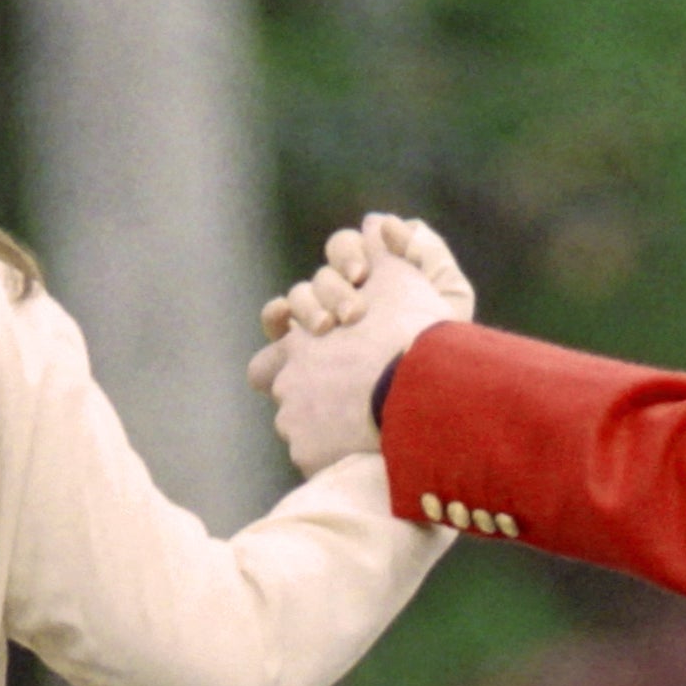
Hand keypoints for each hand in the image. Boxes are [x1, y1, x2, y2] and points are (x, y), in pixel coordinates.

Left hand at [244, 218, 474, 475]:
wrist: (418, 388)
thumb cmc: (411, 333)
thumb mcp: (401, 281)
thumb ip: (386, 252)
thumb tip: (380, 223)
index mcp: (300, 341)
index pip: (267, 361)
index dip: (283, 365)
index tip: (308, 376)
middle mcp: (287, 381)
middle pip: (281, 398)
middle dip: (303, 401)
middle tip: (342, 404)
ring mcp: (294, 422)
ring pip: (298, 431)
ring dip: (320, 432)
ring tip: (359, 433)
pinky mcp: (309, 456)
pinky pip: (316, 462)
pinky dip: (334, 460)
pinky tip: (363, 455)